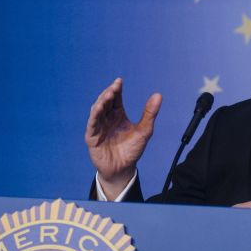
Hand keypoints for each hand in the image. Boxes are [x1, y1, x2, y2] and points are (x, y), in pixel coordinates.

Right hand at [85, 78, 161, 198]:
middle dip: (108, 93)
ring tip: (108, 95)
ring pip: (97, 110)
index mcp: (117, 114)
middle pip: (105, 101)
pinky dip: (94, 115)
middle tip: (115, 87)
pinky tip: (99, 109)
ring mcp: (98, 127)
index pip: (115, 98)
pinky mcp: (92, 137)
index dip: (116, 89)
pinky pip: (91, 124)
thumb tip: (159, 94)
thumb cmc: (132, 150)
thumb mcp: (144, 130)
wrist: (123, 169)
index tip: (120, 81)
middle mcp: (107, 118)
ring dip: (101, 102)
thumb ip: (150, 113)